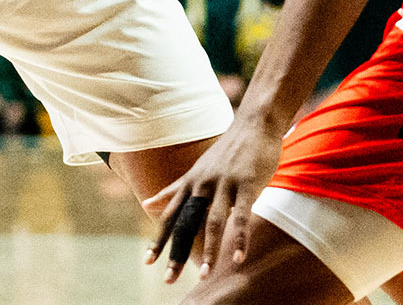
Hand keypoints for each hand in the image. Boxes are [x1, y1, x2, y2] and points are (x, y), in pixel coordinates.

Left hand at [145, 118, 284, 282]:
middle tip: (168, 278)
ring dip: (209, 250)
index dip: (159, 239)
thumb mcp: (197, 170)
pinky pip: (243, 216)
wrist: (254, 124)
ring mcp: (225, 184)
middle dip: (176, 252)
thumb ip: (174, 189)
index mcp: (191, 184)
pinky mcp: (247, 185)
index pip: (170, 216)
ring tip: (205, 275)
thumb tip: (148, 204)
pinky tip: (239, 257)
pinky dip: (240, 238)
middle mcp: (203, 185)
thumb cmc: (227, 151)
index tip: (148, 262)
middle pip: (186, 223)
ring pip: (213, 222)